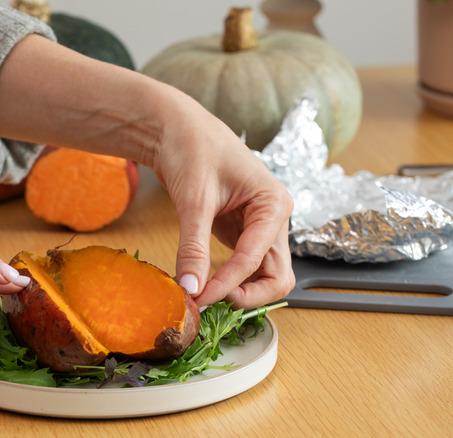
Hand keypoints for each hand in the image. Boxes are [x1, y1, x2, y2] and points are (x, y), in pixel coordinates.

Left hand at [0, 35, 293, 307]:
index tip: (199, 299)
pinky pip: (244, 266)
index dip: (228, 284)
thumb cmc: (192, 148)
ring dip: (240, 291)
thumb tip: (190, 288)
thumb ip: (193, 247)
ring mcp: (259, 227)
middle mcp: (274, 218)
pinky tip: (203, 283)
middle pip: (277, 276)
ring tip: (203, 296)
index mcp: (274, 204)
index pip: (256, 258)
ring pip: (264, 275)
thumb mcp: (194, 200)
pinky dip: (228, 279)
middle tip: (209, 301)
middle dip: (247, 295)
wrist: (176, 128)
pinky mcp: (241, 231)